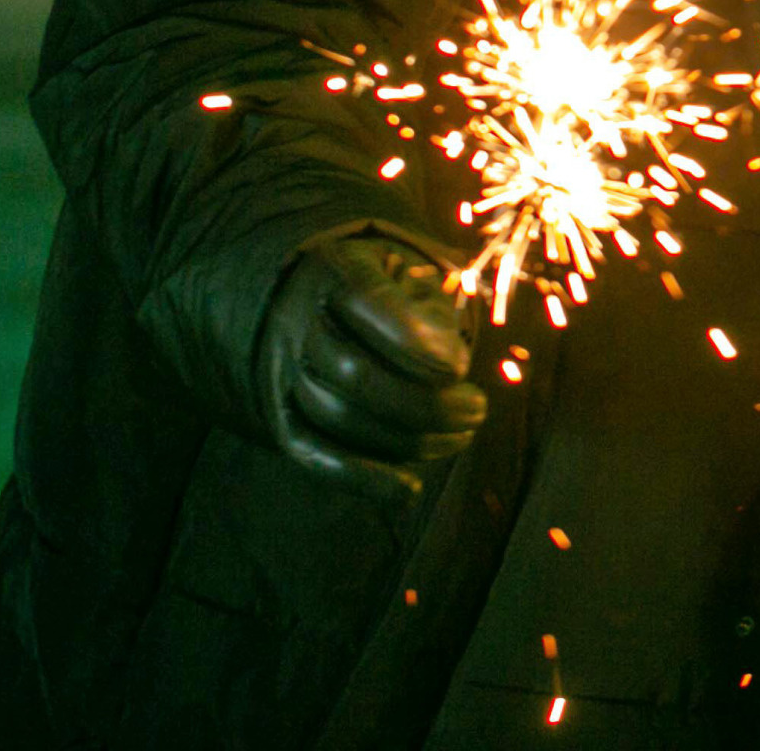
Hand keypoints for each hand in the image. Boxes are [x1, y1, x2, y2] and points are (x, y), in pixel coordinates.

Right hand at [256, 233, 486, 500]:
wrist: (315, 305)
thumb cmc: (388, 292)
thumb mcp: (413, 278)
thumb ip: (434, 313)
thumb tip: (450, 366)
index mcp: (336, 270)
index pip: (368, 302)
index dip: (417, 344)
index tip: (460, 367)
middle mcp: (298, 321)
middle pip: (355, 374)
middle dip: (426, 402)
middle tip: (477, 409)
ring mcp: (283, 372)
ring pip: (339, 418)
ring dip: (408, 438)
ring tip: (461, 435)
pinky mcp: (282, 418)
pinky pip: (313, 457)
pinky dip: (364, 480)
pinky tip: (410, 489)